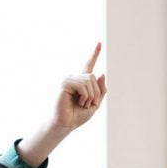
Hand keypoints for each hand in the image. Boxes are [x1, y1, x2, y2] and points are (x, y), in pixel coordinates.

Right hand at [15, 43, 107, 167]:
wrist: (66, 124)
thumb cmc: (77, 116)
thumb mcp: (95, 104)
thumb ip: (100, 90)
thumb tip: (101, 73)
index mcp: (81, 82)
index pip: (89, 66)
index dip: (94, 54)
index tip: (99, 43)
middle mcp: (74, 78)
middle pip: (93, 77)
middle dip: (96, 93)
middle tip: (90, 104)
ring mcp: (68, 79)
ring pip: (89, 80)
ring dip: (91, 95)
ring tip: (83, 104)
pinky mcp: (65, 83)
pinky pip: (82, 85)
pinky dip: (85, 95)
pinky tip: (79, 102)